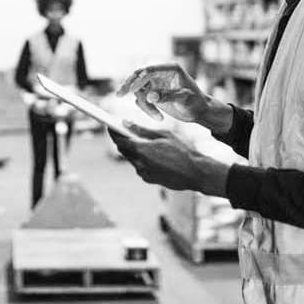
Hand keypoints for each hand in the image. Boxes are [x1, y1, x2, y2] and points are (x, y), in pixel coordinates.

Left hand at [108, 123, 228, 195]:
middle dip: (123, 140)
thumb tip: (126, 123)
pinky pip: (140, 166)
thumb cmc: (182, 150)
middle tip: (124, 131)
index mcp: (142, 150)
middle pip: (123, 150)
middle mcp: (139, 163)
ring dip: (134, 150)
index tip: (109, 125)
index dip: (113, 132)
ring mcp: (143, 173)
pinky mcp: (148, 179)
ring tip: (142, 142)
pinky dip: (142, 159)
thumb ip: (143, 130)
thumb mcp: (163, 135)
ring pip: (132, 159)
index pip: (119, 140)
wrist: (194, 172)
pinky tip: (152, 155)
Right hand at [116, 62, 231, 132]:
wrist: (199, 111)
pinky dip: (146, 109)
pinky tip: (158, 117)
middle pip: (138, 75)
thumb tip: (150, 96)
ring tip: (158, 117)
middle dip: (129, 85)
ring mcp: (156, 84)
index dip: (140, 78)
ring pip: (139, 91)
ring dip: (144, 105)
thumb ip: (167, 96)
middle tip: (119, 95)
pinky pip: (142, 100)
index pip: (150, 69)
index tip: (132, 90)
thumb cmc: (196, 102)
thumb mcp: (184, 98)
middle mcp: (161, 73)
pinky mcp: (153, 94)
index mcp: (171, 68)